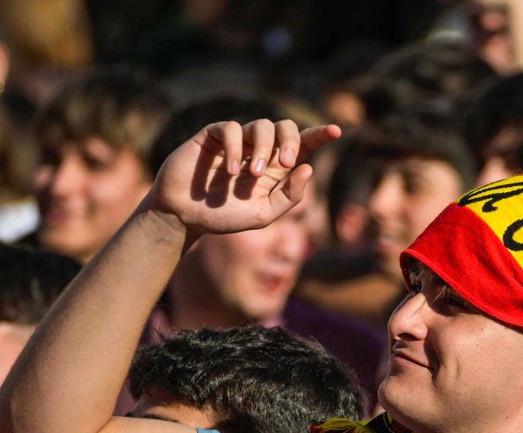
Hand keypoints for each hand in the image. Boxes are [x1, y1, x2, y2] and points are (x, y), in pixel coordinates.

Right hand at [147, 119, 340, 236]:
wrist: (185, 215)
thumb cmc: (225, 216)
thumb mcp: (263, 215)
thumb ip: (289, 196)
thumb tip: (308, 168)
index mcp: (275, 169)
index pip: (302, 146)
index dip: (320, 135)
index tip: (337, 130)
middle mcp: (259, 150)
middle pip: (285, 128)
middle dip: (290, 140)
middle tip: (284, 162)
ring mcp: (237, 141)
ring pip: (262, 126)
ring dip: (264, 149)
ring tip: (253, 175)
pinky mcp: (214, 136)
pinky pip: (233, 129)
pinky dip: (237, 148)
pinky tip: (232, 170)